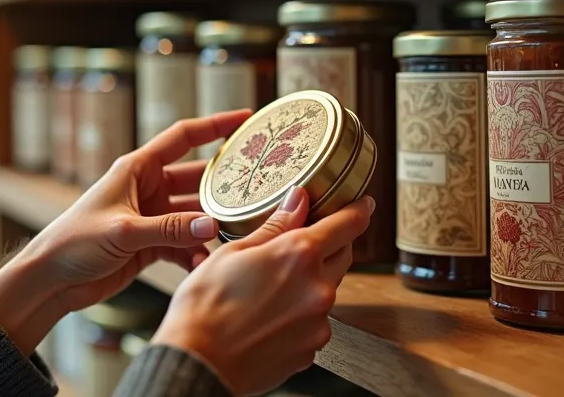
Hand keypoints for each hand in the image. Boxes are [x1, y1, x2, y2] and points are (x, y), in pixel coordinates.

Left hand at [0, 110, 251, 353]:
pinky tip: (208, 265)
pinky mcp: (150, 244)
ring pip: (195, 214)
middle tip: (261, 186)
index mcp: (137, 168)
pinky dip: (197, 253)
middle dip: (227, 184)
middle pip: (197, 179)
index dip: (216, 125)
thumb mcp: (123, 232)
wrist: (50, 280)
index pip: (183, 137)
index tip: (248, 119)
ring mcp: (151, 216)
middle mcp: (147, 188)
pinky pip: (185, 243)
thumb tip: (213, 225)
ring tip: (241, 233)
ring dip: (214, 225)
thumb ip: (168, 229)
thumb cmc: (73, 242)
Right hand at [150, 187, 374, 396]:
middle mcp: (318, 288)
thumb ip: (274, 225)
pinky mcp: (313, 349)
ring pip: (326, 290)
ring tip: (271, 288)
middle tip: (306, 241)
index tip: (363, 205)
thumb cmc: (205, 307)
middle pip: (342, 256)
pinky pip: (315, 322)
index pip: (347, 224)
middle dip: (330, 245)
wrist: (199, 363)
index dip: (358, 210)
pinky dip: (300, 314)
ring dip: (310, 282)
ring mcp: (319, 322)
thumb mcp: (234, 252)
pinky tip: (270, 316)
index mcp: (299, 254)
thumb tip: (297, 200)